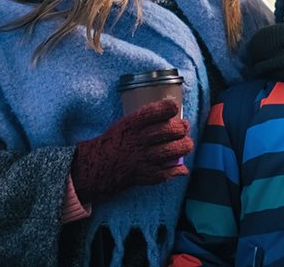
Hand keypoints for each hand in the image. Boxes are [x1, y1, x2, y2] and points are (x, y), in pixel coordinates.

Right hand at [70, 99, 192, 202]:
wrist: (97, 166)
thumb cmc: (114, 141)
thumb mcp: (125, 123)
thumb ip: (145, 118)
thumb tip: (171, 112)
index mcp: (131, 125)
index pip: (155, 112)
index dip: (169, 108)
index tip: (174, 108)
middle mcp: (138, 140)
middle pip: (170, 130)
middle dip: (182, 128)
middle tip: (183, 127)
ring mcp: (143, 159)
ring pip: (173, 150)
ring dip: (185, 146)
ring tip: (186, 144)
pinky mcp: (146, 175)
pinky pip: (168, 172)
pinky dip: (178, 169)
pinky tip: (181, 166)